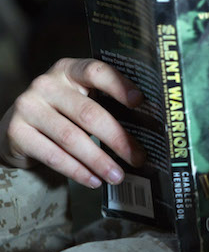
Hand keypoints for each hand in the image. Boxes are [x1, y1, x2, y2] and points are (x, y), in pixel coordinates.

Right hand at [0, 58, 145, 187]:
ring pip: (72, 138)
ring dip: (99, 161)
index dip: (119, 85)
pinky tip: (94, 180)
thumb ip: (107, 104)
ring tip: (118, 176)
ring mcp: (29, 107)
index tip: (140, 102)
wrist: (19, 129)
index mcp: (69, 70)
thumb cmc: (64, 113)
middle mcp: (46, 84)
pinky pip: (53, 155)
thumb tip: (148, 130)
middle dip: (117, 139)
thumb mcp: (82, 99)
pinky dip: (77, 171)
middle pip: (89, 113)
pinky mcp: (17, 132)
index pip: (96, 71)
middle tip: (138, 158)